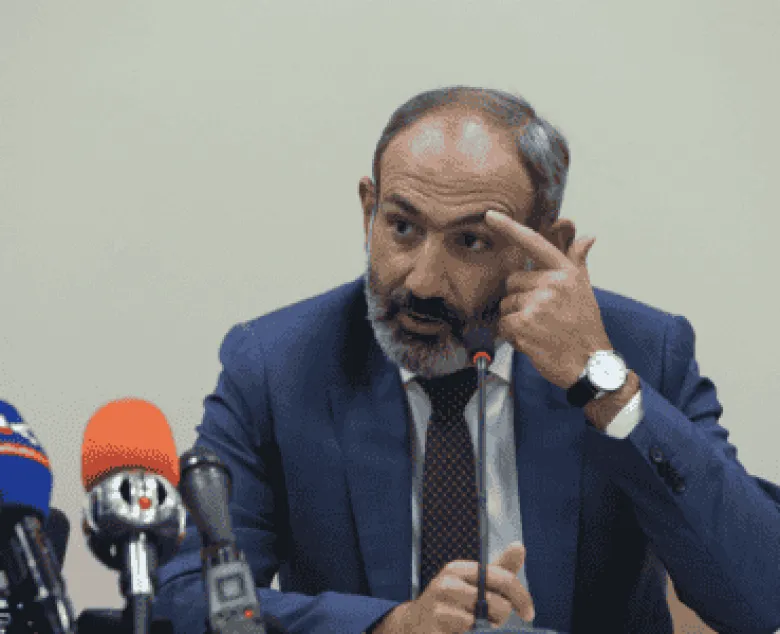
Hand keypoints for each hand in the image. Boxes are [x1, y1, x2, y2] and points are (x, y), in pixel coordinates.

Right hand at [374, 542, 533, 633]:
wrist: (416, 624)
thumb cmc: (452, 603)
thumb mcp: (475, 584)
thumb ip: (500, 570)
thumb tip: (520, 546)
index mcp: (460, 569)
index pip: (503, 578)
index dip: (521, 597)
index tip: (529, 614)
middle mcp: (448, 582)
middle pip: (497, 603)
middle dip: (501, 617)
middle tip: (490, 621)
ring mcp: (439, 603)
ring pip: (483, 620)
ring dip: (485, 627)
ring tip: (473, 625)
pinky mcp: (436, 622)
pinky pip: (468, 629)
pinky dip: (470, 633)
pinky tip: (460, 631)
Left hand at [484, 210, 612, 389]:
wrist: (590, 364)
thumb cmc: (585, 327)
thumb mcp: (585, 290)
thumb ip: (578, 262)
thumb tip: (587, 237)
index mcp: (565, 272)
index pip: (533, 243)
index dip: (509, 228)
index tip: (489, 215)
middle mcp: (552, 283)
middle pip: (512, 282)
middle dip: (519, 299)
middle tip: (541, 316)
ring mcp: (537, 303)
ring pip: (506, 304)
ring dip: (515, 319)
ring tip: (539, 330)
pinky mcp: (524, 324)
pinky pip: (503, 324)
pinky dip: (511, 335)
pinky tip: (531, 341)